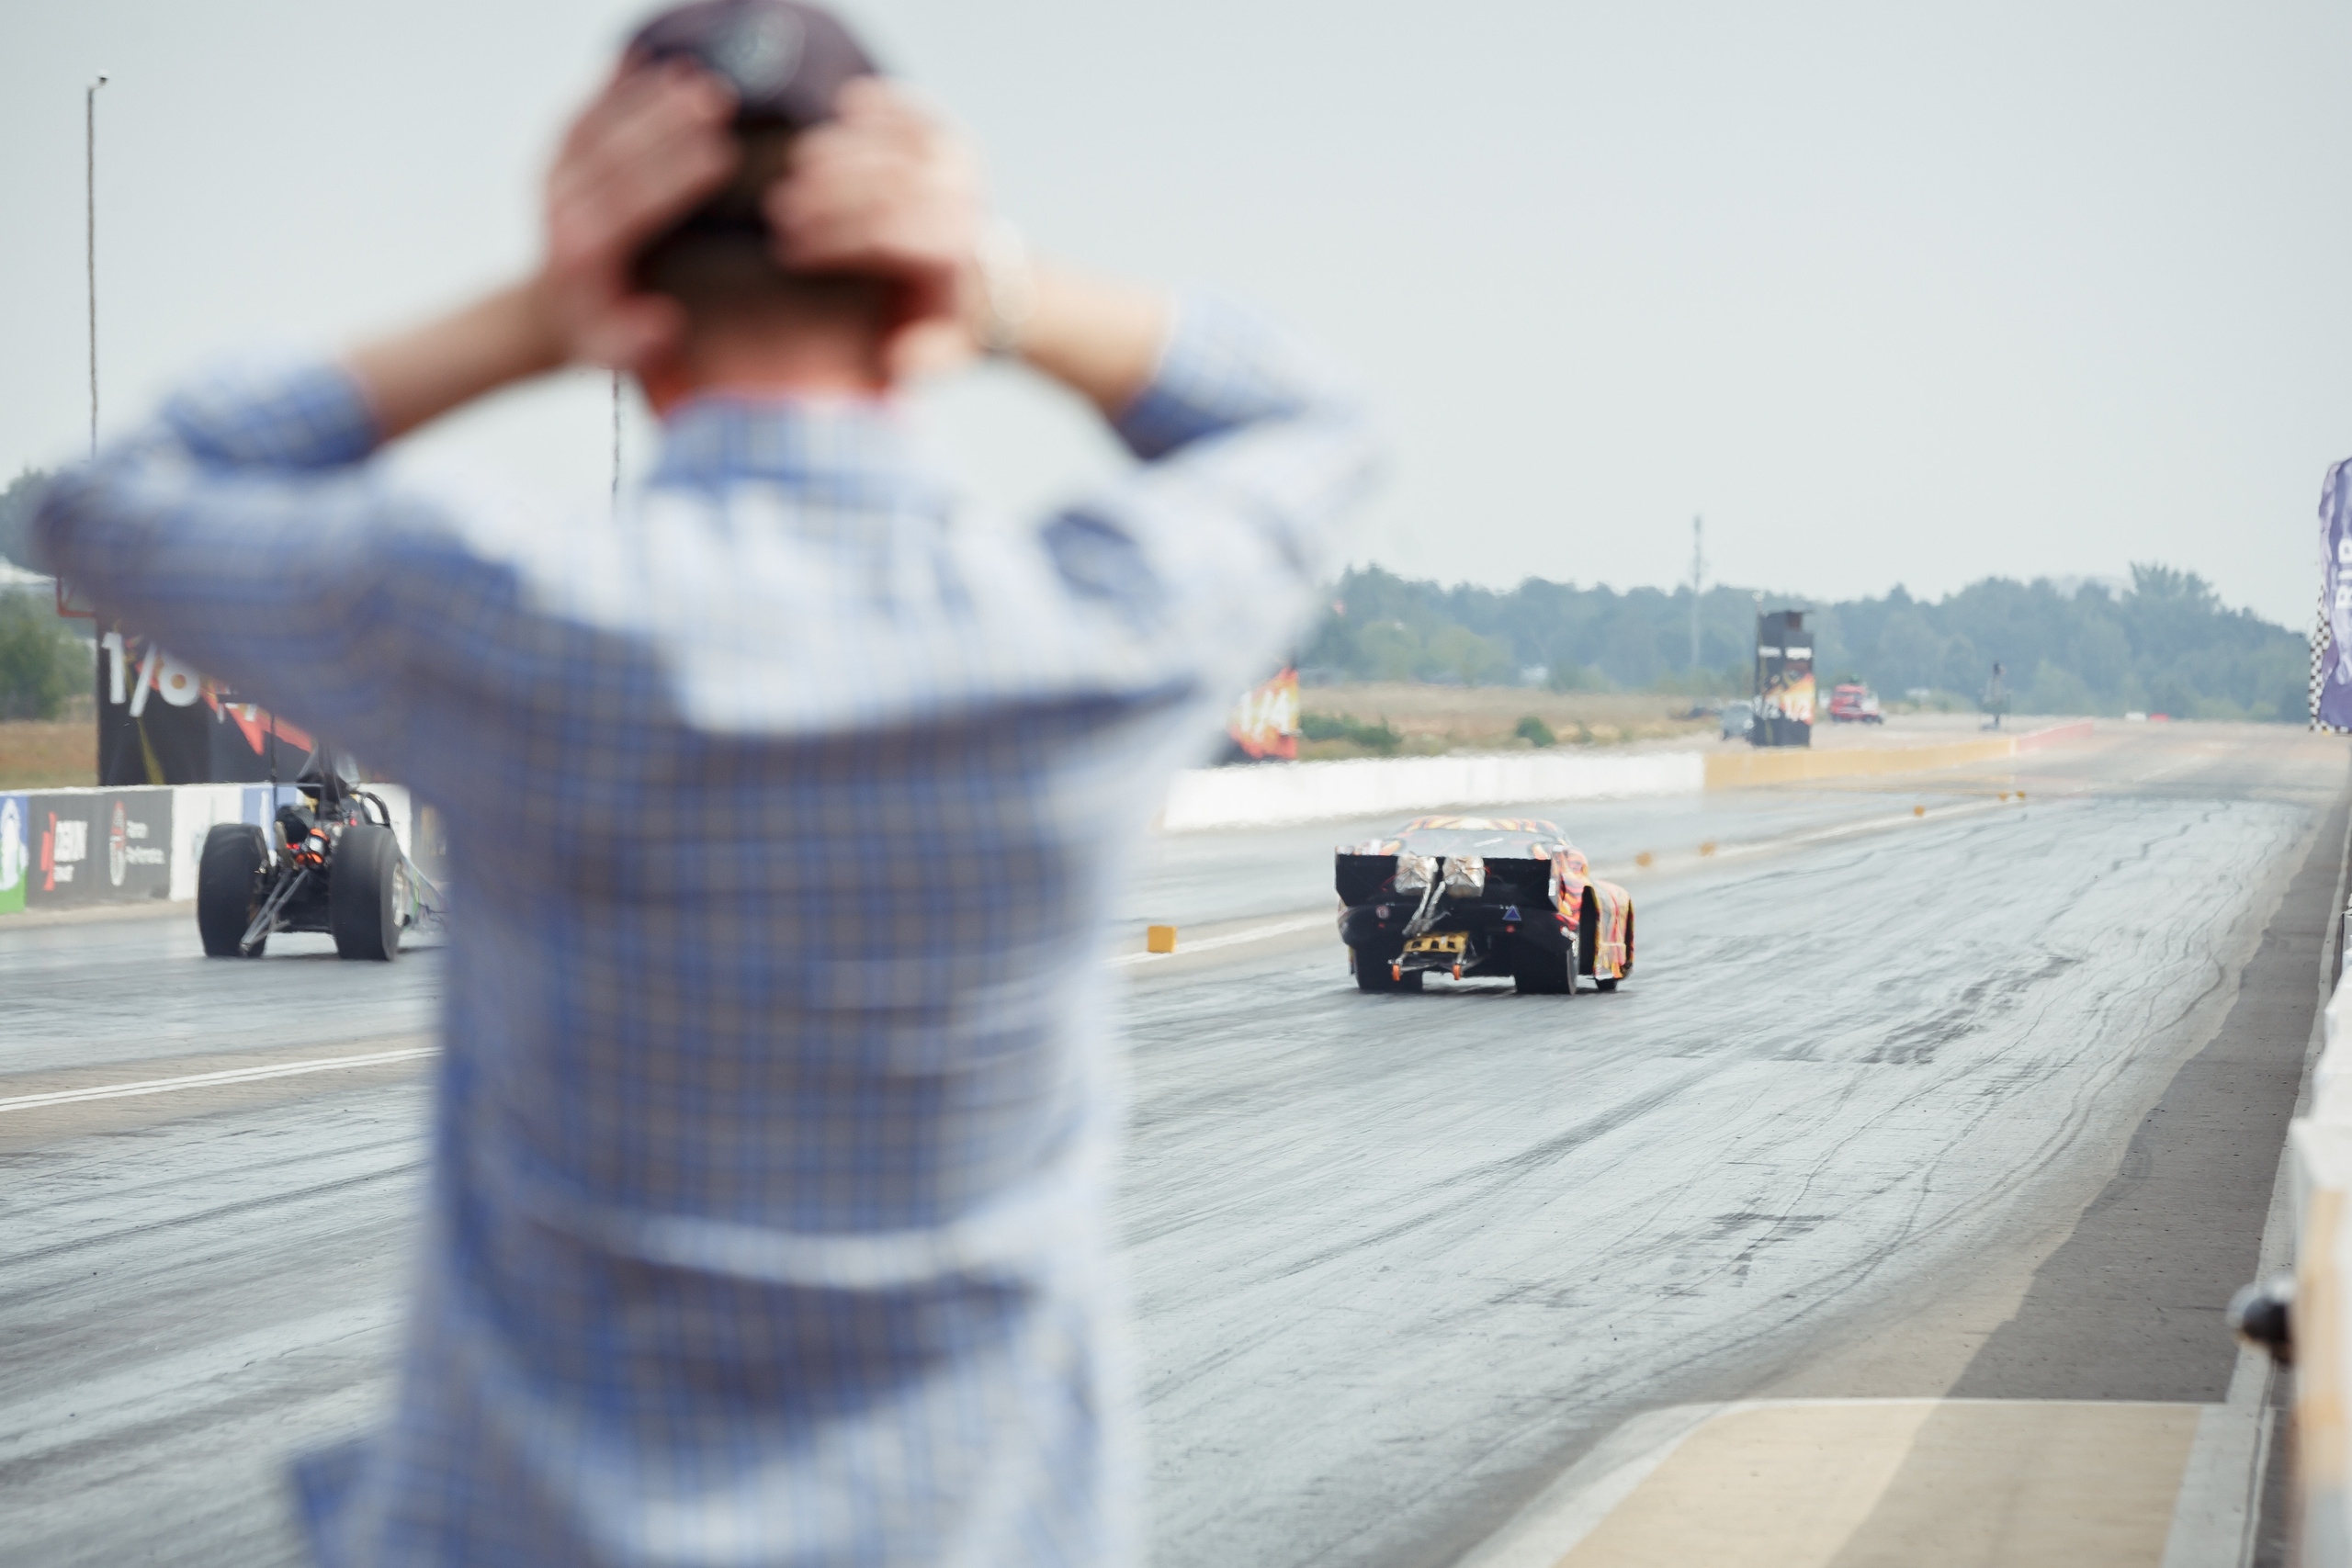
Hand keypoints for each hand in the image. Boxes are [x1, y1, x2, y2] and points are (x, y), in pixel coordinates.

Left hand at [536, 60, 739, 369]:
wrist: (551, 312)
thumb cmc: (601, 333)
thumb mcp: (619, 356)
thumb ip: (639, 344)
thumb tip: (664, 322)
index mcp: (584, 256)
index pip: (632, 205)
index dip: (676, 177)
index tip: (722, 153)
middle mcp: (562, 210)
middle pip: (618, 156)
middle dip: (668, 125)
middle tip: (719, 99)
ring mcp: (553, 178)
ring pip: (598, 127)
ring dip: (646, 96)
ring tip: (695, 74)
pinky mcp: (553, 157)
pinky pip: (582, 113)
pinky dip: (611, 85)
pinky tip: (644, 59)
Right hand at [768, 78, 991, 378]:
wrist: (990, 284)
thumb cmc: (945, 322)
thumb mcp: (939, 353)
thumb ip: (920, 358)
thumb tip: (896, 357)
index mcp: (956, 251)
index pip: (888, 233)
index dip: (832, 239)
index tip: (787, 250)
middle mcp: (964, 199)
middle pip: (885, 184)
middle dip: (824, 196)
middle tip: (777, 210)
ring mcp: (958, 163)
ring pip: (891, 143)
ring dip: (836, 150)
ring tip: (791, 168)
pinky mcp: (947, 137)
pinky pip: (908, 111)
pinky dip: (873, 105)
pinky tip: (838, 110)